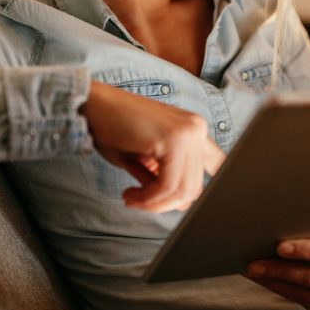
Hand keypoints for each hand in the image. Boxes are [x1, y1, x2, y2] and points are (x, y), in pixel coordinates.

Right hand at [80, 81, 225, 212]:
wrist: (92, 104)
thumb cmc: (113, 128)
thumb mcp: (146, 159)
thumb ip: (167, 177)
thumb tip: (179, 204)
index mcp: (194, 130)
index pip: (217, 168)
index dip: (195, 191)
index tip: (167, 203)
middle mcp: (196, 129)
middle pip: (196, 188)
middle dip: (165, 204)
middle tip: (138, 202)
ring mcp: (188, 132)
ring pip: (183, 191)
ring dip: (154, 203)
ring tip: (132, 197)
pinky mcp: (173, 138)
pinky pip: (167, 186)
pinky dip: (148, 198)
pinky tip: (130, 193)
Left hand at [245, 238, 309, 309]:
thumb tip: (281, 227)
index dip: (304, 250)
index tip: (279, 247)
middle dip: (280, 269)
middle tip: (254, 263)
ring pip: (303, 292)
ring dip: (274, 281)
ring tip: (253, 271)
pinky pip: (299, 300)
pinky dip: (278, 288)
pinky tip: (263, 279)